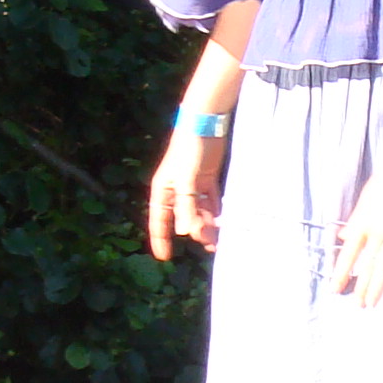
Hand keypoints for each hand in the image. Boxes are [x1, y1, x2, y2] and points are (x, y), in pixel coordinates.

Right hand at [147, 130, 227, 259]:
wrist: (206, 124)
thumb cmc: (189, 150)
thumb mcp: (186, 180)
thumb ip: (187, 207)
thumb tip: (187, 232)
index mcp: (164, 190)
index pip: (159, 220)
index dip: (161, 238)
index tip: (165, 258)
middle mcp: (176, 190)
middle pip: (183, 218)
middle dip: (195, 233)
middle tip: (211, 246)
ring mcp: (193, 185)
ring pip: (199, 211)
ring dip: (208, 225)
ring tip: (219, 239)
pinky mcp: (207, 178)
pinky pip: (211, 201)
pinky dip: (216, 212)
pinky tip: (224, 223)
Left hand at [329, 141, 382, 305]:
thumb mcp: (363, 200)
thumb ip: (354, 221)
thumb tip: (342, 238)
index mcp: (361, 222)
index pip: (347, 254)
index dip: (340, 273)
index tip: (334, 290)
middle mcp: (376, 231)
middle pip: (365, 264)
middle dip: (359, 286)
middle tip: (356, 306)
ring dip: (377, 286)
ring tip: (371, 304)